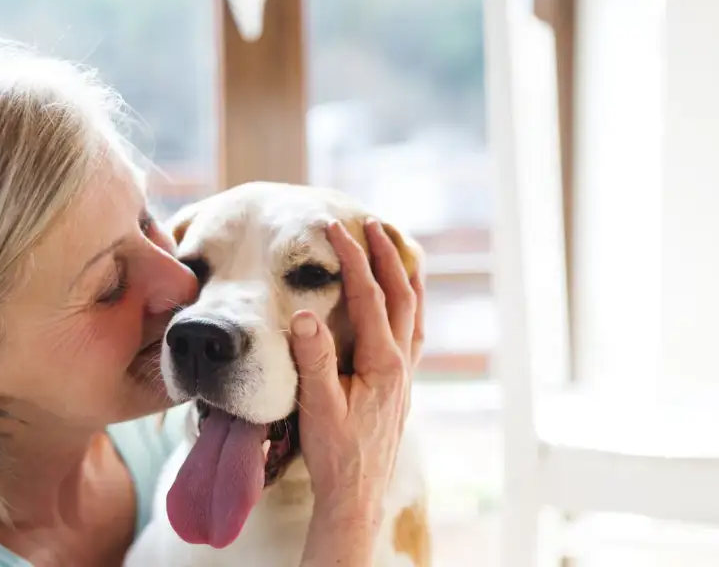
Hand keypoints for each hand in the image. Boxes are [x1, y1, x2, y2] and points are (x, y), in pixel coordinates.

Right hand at [291, 219, 423, 528]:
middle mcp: (401, 363)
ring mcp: (405, 374)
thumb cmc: (335, 453)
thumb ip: (313, 360)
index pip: (369, 296)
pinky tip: (403, 302)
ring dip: (404, 276)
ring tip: (397, 249)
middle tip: (370, 223)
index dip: (352, 259)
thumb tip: (304, 314)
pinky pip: (412, 332)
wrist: (356, 494)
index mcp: (382, 362)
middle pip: (400, 295)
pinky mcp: (400, 385)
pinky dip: (409, 305)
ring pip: (413, 312)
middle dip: (385, 255)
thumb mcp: (317, 406)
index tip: (333, 229)